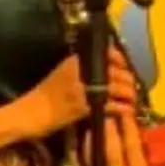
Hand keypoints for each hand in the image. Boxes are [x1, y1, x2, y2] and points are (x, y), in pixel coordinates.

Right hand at [12, 49, 137, 138]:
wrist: (32, 112)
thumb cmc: (44, 94)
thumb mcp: (61, 72)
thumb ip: (79, 67)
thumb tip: (100, 67)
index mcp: (76, 61)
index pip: (105, 53)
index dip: (120, 59)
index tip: (125, 66)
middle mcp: (82, 71)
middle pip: (116, 71)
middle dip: (128, 79)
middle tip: (132, 88)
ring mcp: (85, 88)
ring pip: (117, 87)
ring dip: (129, 94)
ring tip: (132, 100)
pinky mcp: (87, 106)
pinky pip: (112, 105)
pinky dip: (122, 108)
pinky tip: (127, 111)